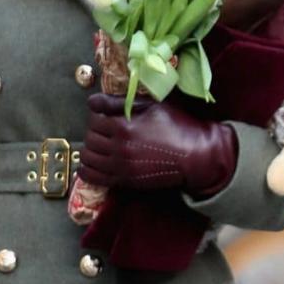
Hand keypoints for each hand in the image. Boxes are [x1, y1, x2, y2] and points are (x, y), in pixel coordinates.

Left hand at [80, 93, 237, 197]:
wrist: (195, 155)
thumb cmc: (177, 125)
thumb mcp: (151, 106)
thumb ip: (118, 102)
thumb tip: (91, 102)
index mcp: (124, 126)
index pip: (94, 119)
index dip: (99, 115)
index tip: (107, 116)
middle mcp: (118, 147)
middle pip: (90, 138)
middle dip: (95, 132)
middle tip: (105, 131)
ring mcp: (121, 166)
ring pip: (89, 157)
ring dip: (91, 151)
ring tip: (100, 147)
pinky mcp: (125, 181)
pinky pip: (94, 177)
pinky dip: (87, 171)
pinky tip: (92, 166)